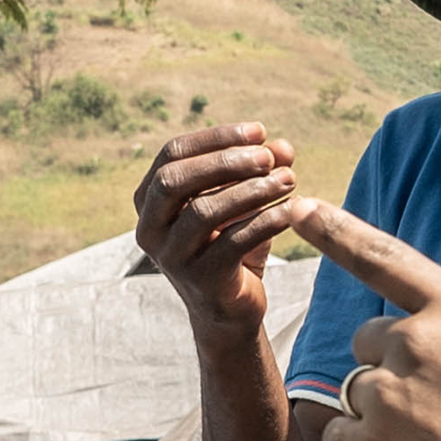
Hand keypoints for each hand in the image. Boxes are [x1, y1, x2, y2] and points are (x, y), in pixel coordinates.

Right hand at [136, 121, 311, 332]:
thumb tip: (283, 147)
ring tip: (289, 179)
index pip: (172, 154)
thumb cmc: (232, 245)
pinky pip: (232, 243)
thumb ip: (260, 171)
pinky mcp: (199, 282)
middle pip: (174, 180)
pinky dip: (265, 222)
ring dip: (251, 191)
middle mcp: (149, 228)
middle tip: (267, 157)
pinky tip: (291, 210)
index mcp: (149, 200)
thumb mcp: (244, 202)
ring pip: (203, 212)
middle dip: (224, 162)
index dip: (216, 137)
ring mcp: (171, 257)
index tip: (260, 131)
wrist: (230, 309)